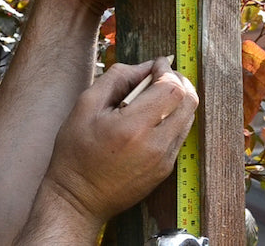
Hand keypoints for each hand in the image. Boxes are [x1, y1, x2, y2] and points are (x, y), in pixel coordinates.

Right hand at [44, 56, 197, 221]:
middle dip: (177, 81)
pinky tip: (151, 118)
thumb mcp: (86, 105)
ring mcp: (164, 160)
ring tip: (152, 97)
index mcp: (134, 127)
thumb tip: (147, 66)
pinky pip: (180, 134)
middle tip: (158, 77)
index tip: (156, 64)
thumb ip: (118, 78)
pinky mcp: (166, 169)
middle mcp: (156, 145)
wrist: (79, 199)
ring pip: (188, 116)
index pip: (172, 88)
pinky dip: (172, 118)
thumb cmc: (76, 153)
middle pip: (189, 100)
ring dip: (176, 100)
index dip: (166, 70)